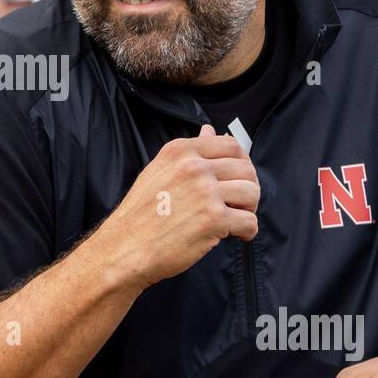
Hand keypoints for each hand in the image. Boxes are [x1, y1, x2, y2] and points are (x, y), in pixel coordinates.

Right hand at [92, 124, 257, 288]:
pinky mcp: (213, 219)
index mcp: (180, 151)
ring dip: (249, 209)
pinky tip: (236, 235)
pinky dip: (247, 231)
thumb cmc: (140, 214)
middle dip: (248, 188)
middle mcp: (193, 167)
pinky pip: (249, 221)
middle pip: (246, 169)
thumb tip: (210, 130)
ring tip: (236, 219)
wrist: (125, 247)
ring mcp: (204, 192)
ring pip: (252, 193)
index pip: (230, 145)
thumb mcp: (159, 171)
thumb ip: (188, 153)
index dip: (242, 163)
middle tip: (238, 204)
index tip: (238, 179)